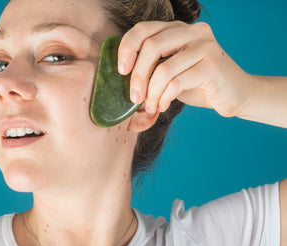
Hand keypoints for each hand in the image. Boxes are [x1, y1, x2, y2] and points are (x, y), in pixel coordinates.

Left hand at [118, 21, 252, 117]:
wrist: (235, 95)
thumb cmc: (197, 84)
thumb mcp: (170, 72)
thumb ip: (151, 68)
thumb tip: (121, 80)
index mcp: (178, 29)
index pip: (144, 29)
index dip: (127, 48)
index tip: (121, 71)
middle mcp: (193, 31)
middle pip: (151, 46)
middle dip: (137, 76)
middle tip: (134, 98)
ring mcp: (205, 46)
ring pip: (163, 69)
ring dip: (151, 93)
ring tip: (150, 106)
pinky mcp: (213, 66)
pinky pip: (177, 83)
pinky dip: (164, 98)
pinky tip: (163, 106)